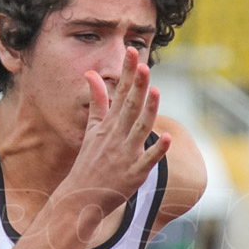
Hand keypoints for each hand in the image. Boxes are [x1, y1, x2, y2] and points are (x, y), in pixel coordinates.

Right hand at [69, 47, 171, 218]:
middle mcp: (116, 137)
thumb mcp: (91, 129)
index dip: (127, 72)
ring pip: (139, 129)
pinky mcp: (134, 174)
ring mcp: (125, 155)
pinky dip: (157, 150)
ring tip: (155, 92)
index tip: (132, 51)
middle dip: (137, 86)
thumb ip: (97, 102)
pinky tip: (167, 138)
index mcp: (107, 125)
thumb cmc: (88, 162)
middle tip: (144, 65)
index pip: (118, 93)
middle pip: (129, 107)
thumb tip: (92, 75)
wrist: (80, 196)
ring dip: (148, 111)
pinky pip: (148, 160)